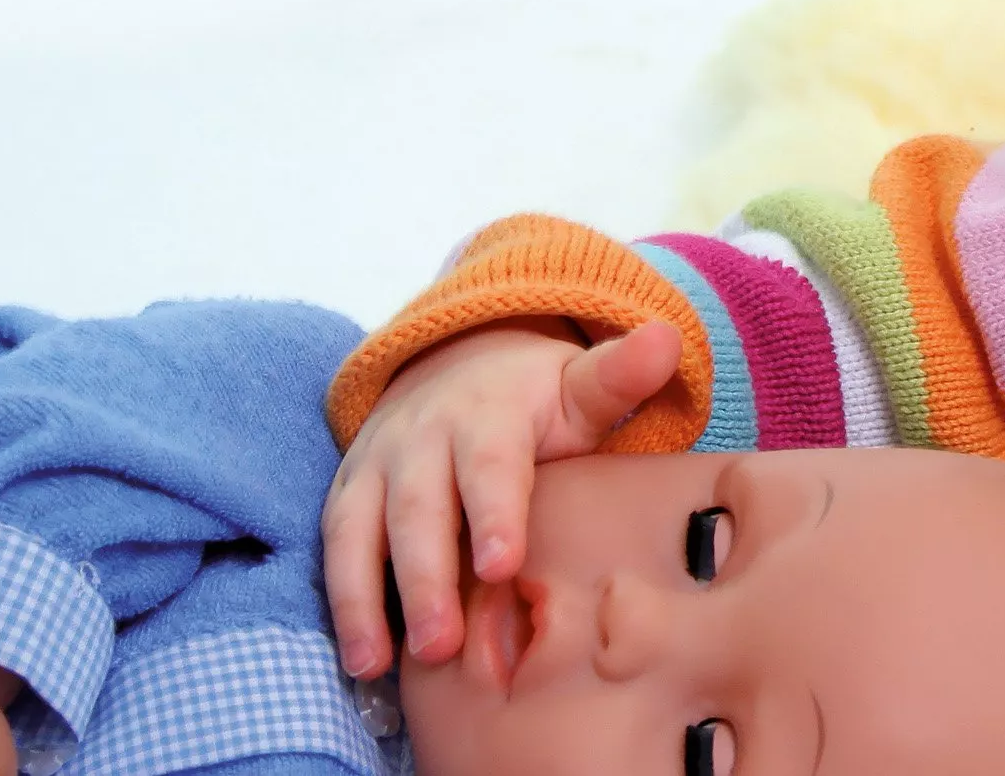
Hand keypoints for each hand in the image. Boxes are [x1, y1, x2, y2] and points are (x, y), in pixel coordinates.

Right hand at [320, 317, 682, 679]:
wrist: (455, 367)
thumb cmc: (534, 401)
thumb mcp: (578, 386)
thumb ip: (619, 376)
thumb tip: (667, 339)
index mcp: (486, 415)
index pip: (489, 465)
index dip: (492, 514)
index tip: (501, 566)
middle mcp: (421, 439)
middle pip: (417, 509)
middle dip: (424, 577)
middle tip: (440, 646)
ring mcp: (375, 467)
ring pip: (358, 530)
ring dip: (362, 597)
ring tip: (374, 664)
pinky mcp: (348, 497)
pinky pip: (337, 548)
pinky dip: (342, 603)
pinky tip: (357, 661)